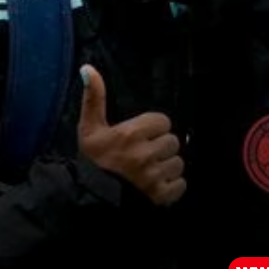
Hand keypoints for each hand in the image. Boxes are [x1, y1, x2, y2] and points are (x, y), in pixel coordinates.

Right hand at [77, 64, 185, 205]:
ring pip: (178, 163)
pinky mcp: (161, 196)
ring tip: (151, 171)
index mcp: (131, 134)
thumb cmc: (92, 161)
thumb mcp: (89, 128)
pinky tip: (156, 186)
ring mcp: (154, 176)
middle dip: (161, 147)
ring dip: (167, 167)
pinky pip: (180, 185)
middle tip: (145, 155)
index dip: (154, 128)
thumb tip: (88, 68)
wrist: (88, 199)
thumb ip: (94, 98)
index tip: (142, 137)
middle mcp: (145, 154)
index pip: (163, 121)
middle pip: (172, 142)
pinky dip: (171, 186)